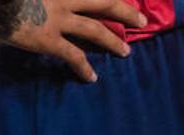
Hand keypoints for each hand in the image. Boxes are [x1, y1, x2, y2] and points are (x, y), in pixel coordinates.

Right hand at [10, 0, 148, 83]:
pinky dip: (83, 67)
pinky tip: (91, 77)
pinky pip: (72, 55)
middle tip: (140, 20)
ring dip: (113, 41)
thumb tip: (42, 5)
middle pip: (103, 1)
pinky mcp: (47, 38)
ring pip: (95, 29)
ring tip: (126, 51)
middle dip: (124, 11)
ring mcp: (56, 17)